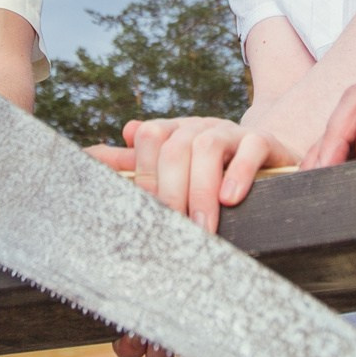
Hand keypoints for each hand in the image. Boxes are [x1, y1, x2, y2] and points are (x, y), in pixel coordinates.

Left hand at [106, 116, 287, 232]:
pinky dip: (238, 173)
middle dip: (171, 192)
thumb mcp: (172, 167)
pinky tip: (230, 199)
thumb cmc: (212, 170)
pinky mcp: (263, 142)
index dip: (145, 174)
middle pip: (175, 148)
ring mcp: (231, 131)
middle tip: (175, 230)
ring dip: (201, 190)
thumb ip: (133, 164)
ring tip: (203, 227)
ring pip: (207, 147)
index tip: (148, 212)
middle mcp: (199, 126)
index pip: (149, 137)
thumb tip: (88, 156)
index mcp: (174, 132)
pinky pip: (251, 148)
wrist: (267, 160)